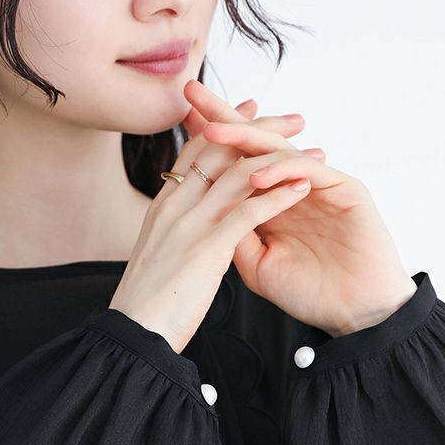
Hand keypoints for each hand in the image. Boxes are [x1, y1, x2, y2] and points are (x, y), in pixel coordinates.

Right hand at [109, 99, 313, 353]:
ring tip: (311, 153)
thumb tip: (194, 231)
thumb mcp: (159, 256)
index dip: (225, 129)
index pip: (195, 152)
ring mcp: (189, 224)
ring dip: (279, 160)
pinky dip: (278, 195)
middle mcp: (174, 206)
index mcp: (162, 207)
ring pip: (237, 174)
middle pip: (219, 150)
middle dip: (259, 129)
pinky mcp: (207, 247)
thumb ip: (176, 234)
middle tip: (293, 121)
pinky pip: (248, 210)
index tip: (251, 112)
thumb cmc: (147, 303)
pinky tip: (302, 187)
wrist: (134, 331)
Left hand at [183, 79, 417, 336]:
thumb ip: (233, 234)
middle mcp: (291, 186)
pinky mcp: (344, 189)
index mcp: (269, 202)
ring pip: (278, 149)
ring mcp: (318, 184)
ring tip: (212, 130)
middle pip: (253, 142)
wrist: (356, 315)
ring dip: (244, 137)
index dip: (209, 141)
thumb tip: (202, 207)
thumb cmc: (310, 293)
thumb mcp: (256, 265)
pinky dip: (282, 169)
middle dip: (222, 116)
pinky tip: (255, 174)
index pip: (235, 162)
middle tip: (192, 91)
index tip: (181, 119)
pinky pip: (308, 169)